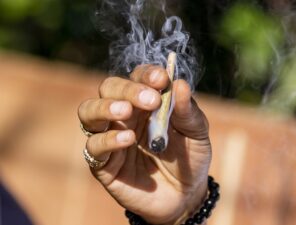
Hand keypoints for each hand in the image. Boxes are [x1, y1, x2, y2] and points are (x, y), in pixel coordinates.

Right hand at [78, 65, 210, 224]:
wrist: (185, 195)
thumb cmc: (190, 159)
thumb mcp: (196, 134)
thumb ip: (188, 111)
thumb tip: (179, 83)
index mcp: (146, 102)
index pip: (137, 77)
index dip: (146, 74)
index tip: (161, 79)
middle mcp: (125, 115)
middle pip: (109, 88)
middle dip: (127, 89)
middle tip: (150, 100)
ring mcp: (111, 137)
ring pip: (88, 111)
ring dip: (104, 107)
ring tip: (125, 111)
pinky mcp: (104, 164)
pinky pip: (94, 146)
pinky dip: (107, 140)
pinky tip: (129, 140)